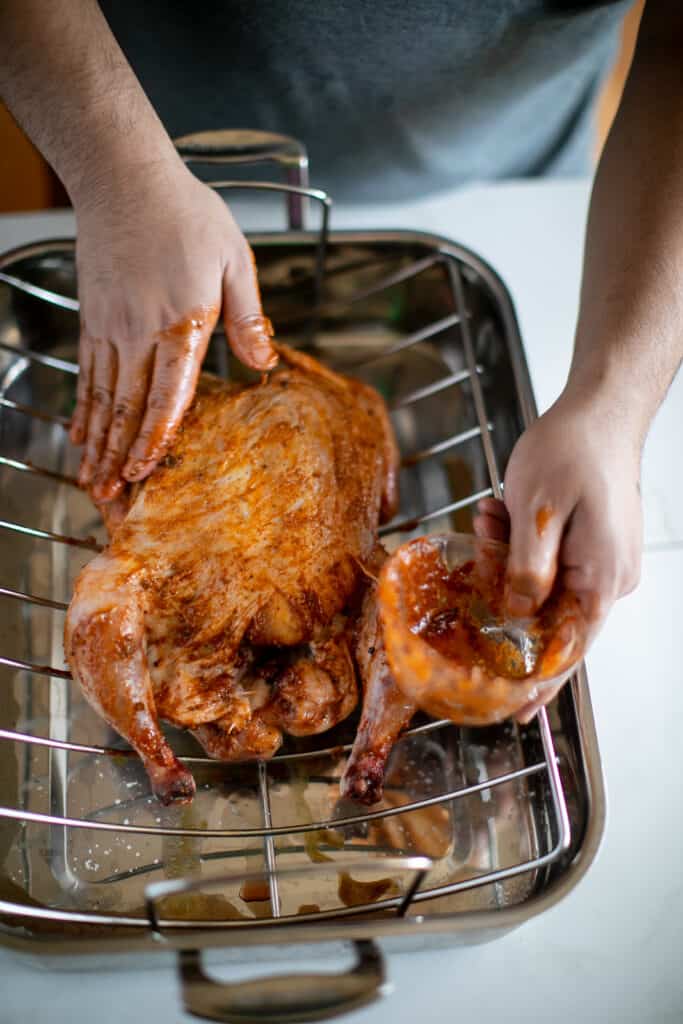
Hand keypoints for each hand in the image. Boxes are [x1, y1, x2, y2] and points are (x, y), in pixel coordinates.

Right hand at [69, 157, 276, 501]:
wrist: (124, 176)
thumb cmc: (187, 214)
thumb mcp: (235, 259)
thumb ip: (248, 317)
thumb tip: (265, 365)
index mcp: (181, 322)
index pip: (167, 395)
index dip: (155, 439)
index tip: (144, 473)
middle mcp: (139, 332)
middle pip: (128, 407)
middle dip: (119, 456)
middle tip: (108, 497)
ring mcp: (110, 327)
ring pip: (102, 396)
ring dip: (96, 442)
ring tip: (88, 478)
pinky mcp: (93, 317)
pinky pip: (87, 373)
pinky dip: (83, 408)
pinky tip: (80, 432)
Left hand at [474, 390, 642, 720]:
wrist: (600, 409)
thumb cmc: (572, 450)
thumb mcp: (534, 512)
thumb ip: (525, 571)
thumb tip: (516, 615)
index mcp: (601, 578)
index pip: (569, 649)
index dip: (540, 682)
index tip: (515, 709)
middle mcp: (609, 577)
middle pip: (549, 615)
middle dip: (505, 588)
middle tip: (486, 541)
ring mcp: (603, 561)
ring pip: (543, 584)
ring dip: (508, 559)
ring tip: (494, 516)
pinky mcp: (592, 544)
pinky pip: (549, 561)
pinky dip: (520, 545)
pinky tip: (503, 515)